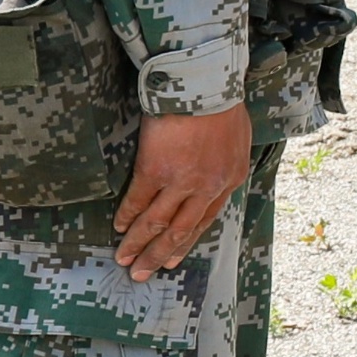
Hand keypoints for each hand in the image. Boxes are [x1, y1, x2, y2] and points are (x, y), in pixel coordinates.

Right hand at [113, 106, 252, 275]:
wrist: (204, 83)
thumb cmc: (221, 103)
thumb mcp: (237, 138)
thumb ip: (224, 163)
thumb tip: (213, 176)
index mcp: (230, 179)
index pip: (205, 220)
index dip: (186, 242)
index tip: (172, 259)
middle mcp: (207, 187)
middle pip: (181, 231)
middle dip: (159, 254)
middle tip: (142, 273)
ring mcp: (180, 182)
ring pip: (157, 223)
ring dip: (138, 244)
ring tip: (124, 259)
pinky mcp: (155, 171)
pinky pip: (137, 201)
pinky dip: (127, 216)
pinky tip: (120, 226)